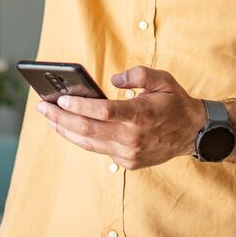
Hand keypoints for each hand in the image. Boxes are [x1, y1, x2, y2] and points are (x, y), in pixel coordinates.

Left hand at [35, 66, 208, 169]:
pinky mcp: (128, 162)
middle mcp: (133, 138)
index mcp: (140, 115)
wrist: (193, 133)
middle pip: (87, 129)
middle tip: (41, 107)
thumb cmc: (175, 102)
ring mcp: (129, 154)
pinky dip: (82, 138)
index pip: (102, 112)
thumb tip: (113, 80)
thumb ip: (139, 74)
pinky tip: (68, 128)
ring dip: (65, 130)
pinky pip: (99, 149)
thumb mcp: (163, 80)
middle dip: (60, 118)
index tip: (60, 99)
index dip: (78, 106)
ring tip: (48, 117)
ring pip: (89, 143)